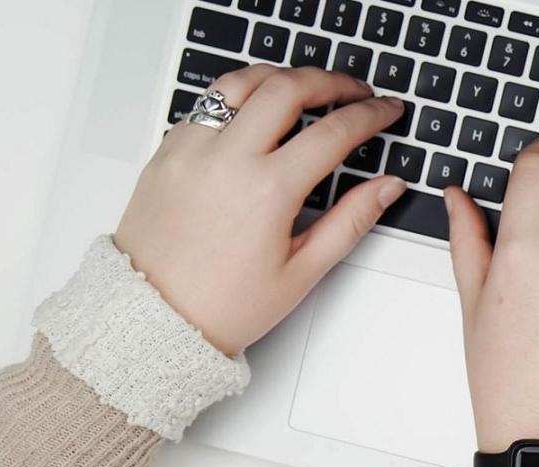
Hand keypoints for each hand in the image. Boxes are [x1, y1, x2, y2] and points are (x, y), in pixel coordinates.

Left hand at [112, 66, 407, 355]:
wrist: (152, 318)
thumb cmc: (222, 305)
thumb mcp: (302, 271)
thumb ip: (351, 221)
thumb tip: (386, 188)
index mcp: (267, 190)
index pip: (333, 131)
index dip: (370, 114)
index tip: (386, 110)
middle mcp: (226, 159)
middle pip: (287, 87)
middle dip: (331, 81)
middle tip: (354, 90)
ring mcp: (191, 150)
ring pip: (241, 82)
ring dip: (281, 77)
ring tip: (305, 87)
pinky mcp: (167, 152)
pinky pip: (207, 105)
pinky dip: (239, 98)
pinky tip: (256, 113)